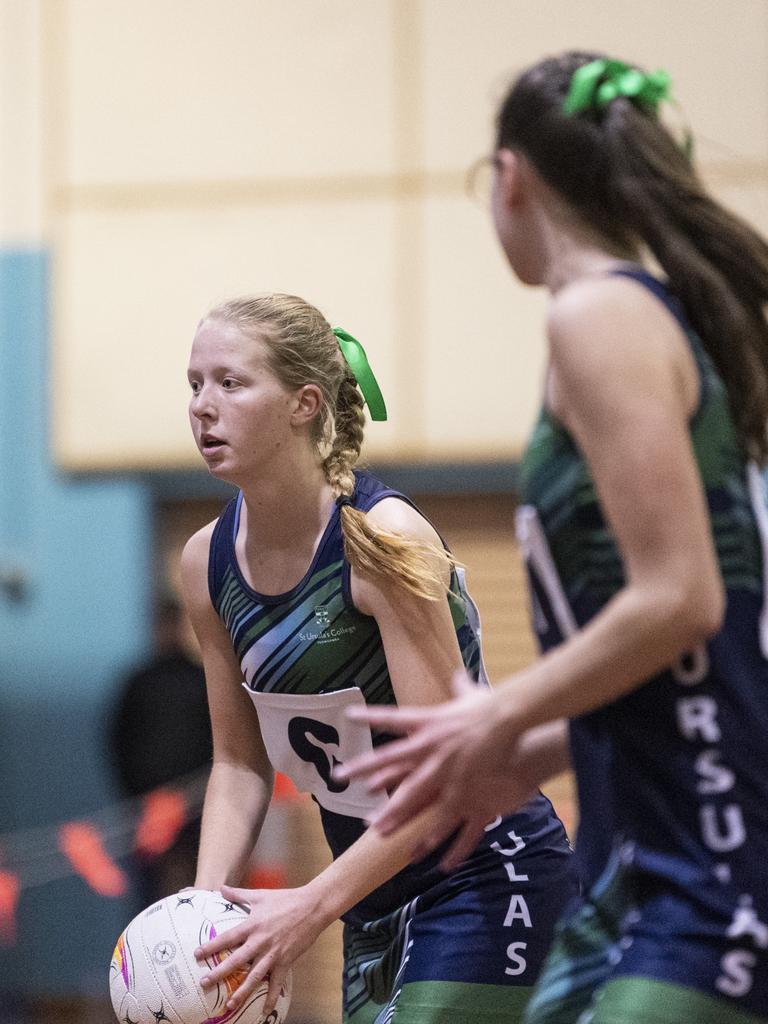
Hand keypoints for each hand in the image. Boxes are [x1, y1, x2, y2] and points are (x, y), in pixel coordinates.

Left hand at [195, 884, 322, 1013]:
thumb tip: (221, 888)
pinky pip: (277, 982)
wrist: (311, 906)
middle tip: (204, 983)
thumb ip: (239, 894)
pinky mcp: (286, 961)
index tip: (196, 954)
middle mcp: (260, 941)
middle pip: (237, 960)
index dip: (211, 946)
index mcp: (252, 925)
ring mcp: (273, 953)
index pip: (228, 937)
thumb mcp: (260, 895)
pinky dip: (272, 997)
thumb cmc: (285, 899)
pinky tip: (265, 1011)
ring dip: (242, 991)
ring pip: (255, 976)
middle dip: (219, 973)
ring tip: (230, 1004)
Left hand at [339, 672, 535, 868]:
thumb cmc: (492, 707)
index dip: (372, 716)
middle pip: (391, 759)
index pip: (394, 717)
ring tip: (376, 829)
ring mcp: (444, 770)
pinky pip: (446, 817)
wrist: (510, 721)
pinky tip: (425, 853)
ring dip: (394, 813)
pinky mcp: (463, 788)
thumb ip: (461, 688)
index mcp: (430, 722)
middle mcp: (430, 746)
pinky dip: (436, 836)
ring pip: (413, 795)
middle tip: (339, 776)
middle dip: (364, 768)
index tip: (350, 716)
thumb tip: (458, 675)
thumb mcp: (473, 695)